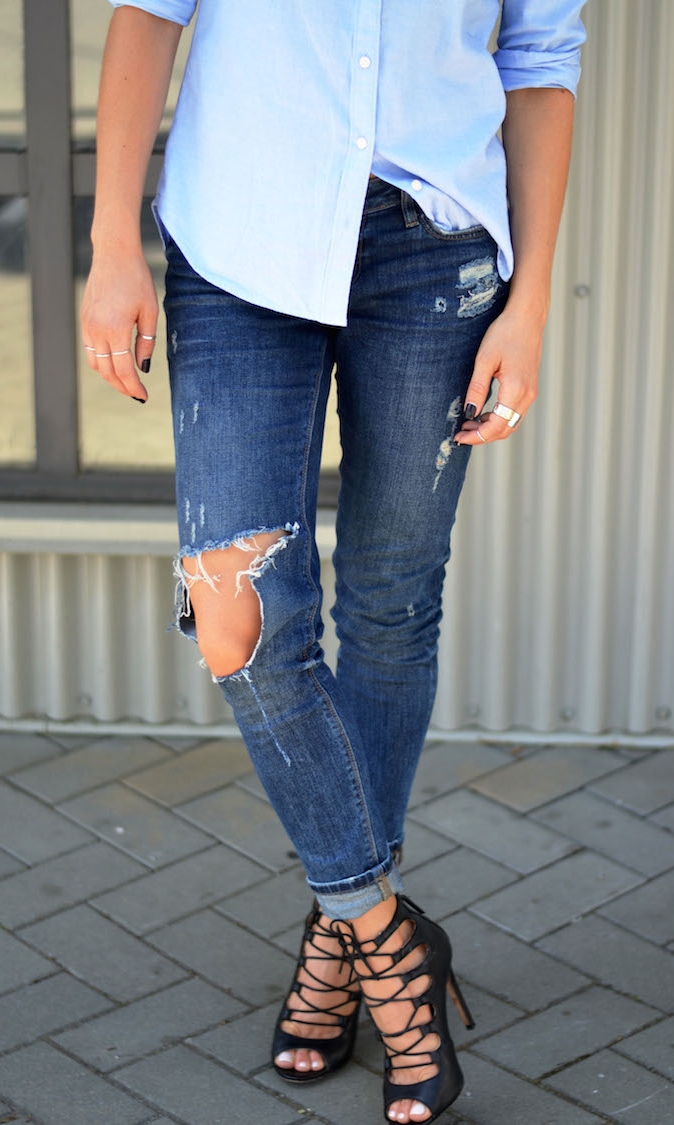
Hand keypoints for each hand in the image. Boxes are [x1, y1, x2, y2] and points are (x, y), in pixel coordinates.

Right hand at [80, 247, 157, 401]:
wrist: (113, 254)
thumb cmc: (137, 280)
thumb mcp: (149, 311)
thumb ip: (146, 342)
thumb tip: (143, 368)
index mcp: (116, 329)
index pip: (124, 370)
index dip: (134, 387)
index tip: (144, 396)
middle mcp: (97, 330)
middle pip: (107, 372)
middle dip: (122, 387)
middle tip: (136, 394)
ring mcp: (87, 326)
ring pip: (95, 363)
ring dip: (110, 376)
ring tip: (126, 381)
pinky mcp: (84, 320)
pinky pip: (89, 350)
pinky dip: (101, 361)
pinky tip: (115, 362)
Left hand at [453, 302, 543, 445]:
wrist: (527, 318)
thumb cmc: (505, 333)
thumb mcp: (484, 360)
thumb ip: (477, 389)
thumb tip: (469, 413)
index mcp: (516, 390)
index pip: (496, 426)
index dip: (477, 436)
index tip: (459, 438)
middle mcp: (527, 396)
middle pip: (505, 430)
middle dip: (482, 436)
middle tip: (461, 434)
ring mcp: (530, 393)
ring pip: (510, 423)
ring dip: (490, 428)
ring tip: (468, 424)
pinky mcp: (529, 388)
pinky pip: (514, 413)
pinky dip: (498, 419)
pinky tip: (482, 414)